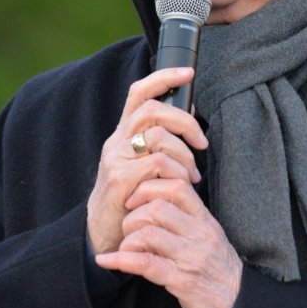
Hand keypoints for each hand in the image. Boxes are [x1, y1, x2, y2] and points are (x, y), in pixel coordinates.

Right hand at [86, 67, 208, 254]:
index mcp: (124, 134)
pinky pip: (157, 164)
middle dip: (185, 123)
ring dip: (184, 155)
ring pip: (158, 136)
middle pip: (153, 110)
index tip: (187, 72)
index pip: (139, 93)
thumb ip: (160, 141)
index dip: (163, 77)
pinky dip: (176, 172)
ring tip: (193, 176)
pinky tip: (181, 186)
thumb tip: (189, 113)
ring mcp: (115, 159)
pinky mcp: (119, 179)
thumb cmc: (132, 198)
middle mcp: (117, 142)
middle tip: (202, 144)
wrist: (104, 234)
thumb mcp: (143, 165)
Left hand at [95, 177, 242, 307]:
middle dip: (132, 216)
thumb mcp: (211, 239)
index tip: (133, 200)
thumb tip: (156, 204)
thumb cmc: (221, 273)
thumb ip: (188, 221)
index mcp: (206, 220)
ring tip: (124, 249)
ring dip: (127, 240)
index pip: (177, 186)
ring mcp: (192, 256)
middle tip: (126, 229)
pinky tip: (106, 261)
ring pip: (149, 232)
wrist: (240, 307)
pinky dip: (120, 260)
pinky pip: (145, 264)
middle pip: (157, 206)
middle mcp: (200, 234)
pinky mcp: (182, 281)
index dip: (148, 188)